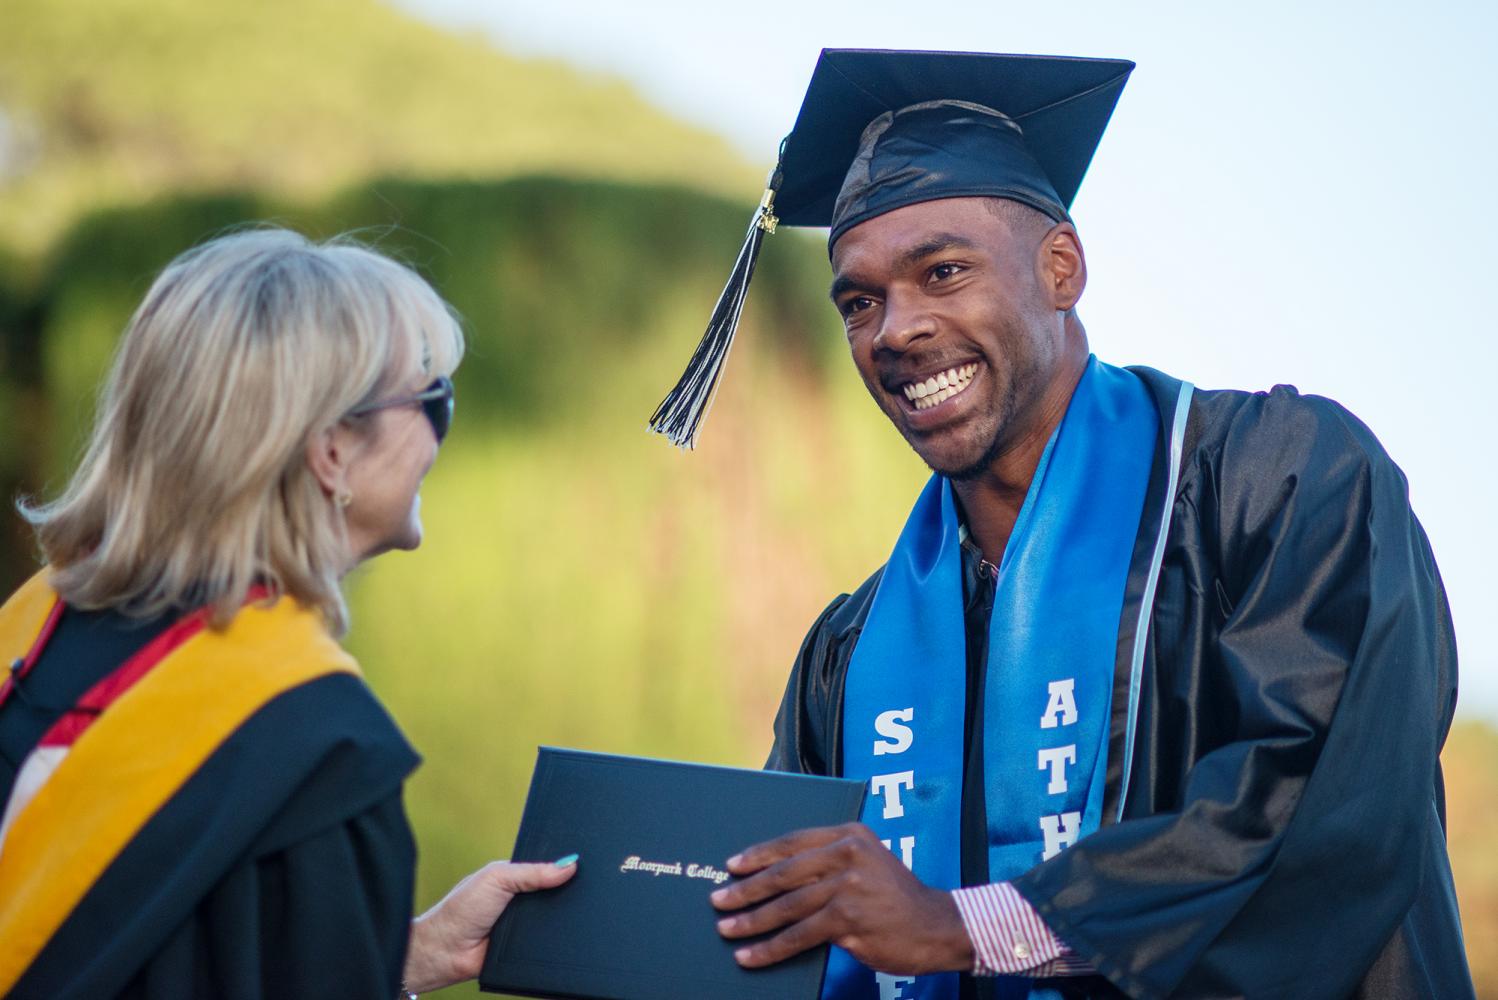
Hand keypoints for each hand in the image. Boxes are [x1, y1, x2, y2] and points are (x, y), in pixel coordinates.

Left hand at [403, 856, 577, 991]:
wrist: (447, 950)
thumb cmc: (461, 909)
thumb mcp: (497, 877)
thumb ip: (532, 871)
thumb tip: (569, 864)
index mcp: (513, 876)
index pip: (545, 866)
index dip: (562, 863)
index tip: (583, 859)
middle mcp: (521, 898)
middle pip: (554, 891)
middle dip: (564, 888)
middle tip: (582, 883)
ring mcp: (526, 922)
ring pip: (555, 915)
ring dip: (559, 914)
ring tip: (571, 907)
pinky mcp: (529, 945)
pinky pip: (550, 938)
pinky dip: (555, 935)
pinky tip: (562, 930)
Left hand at [710, 823, 972, 975]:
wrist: (938, 926)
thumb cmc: (897, 898)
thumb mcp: (868, 863)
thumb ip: (830, 863)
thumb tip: (779, 880)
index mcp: (849, 835)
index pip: (793, 842)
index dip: (759, 854)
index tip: (732, 865)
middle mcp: (847, 854)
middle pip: (784, 873)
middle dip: (747, 889)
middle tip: (719, 900)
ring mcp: (848, 886)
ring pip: (787, 906)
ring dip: (752, 920)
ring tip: (727, 929)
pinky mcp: (849, 919)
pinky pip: (800, 935)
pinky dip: (771, 948)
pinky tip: (752, 956)